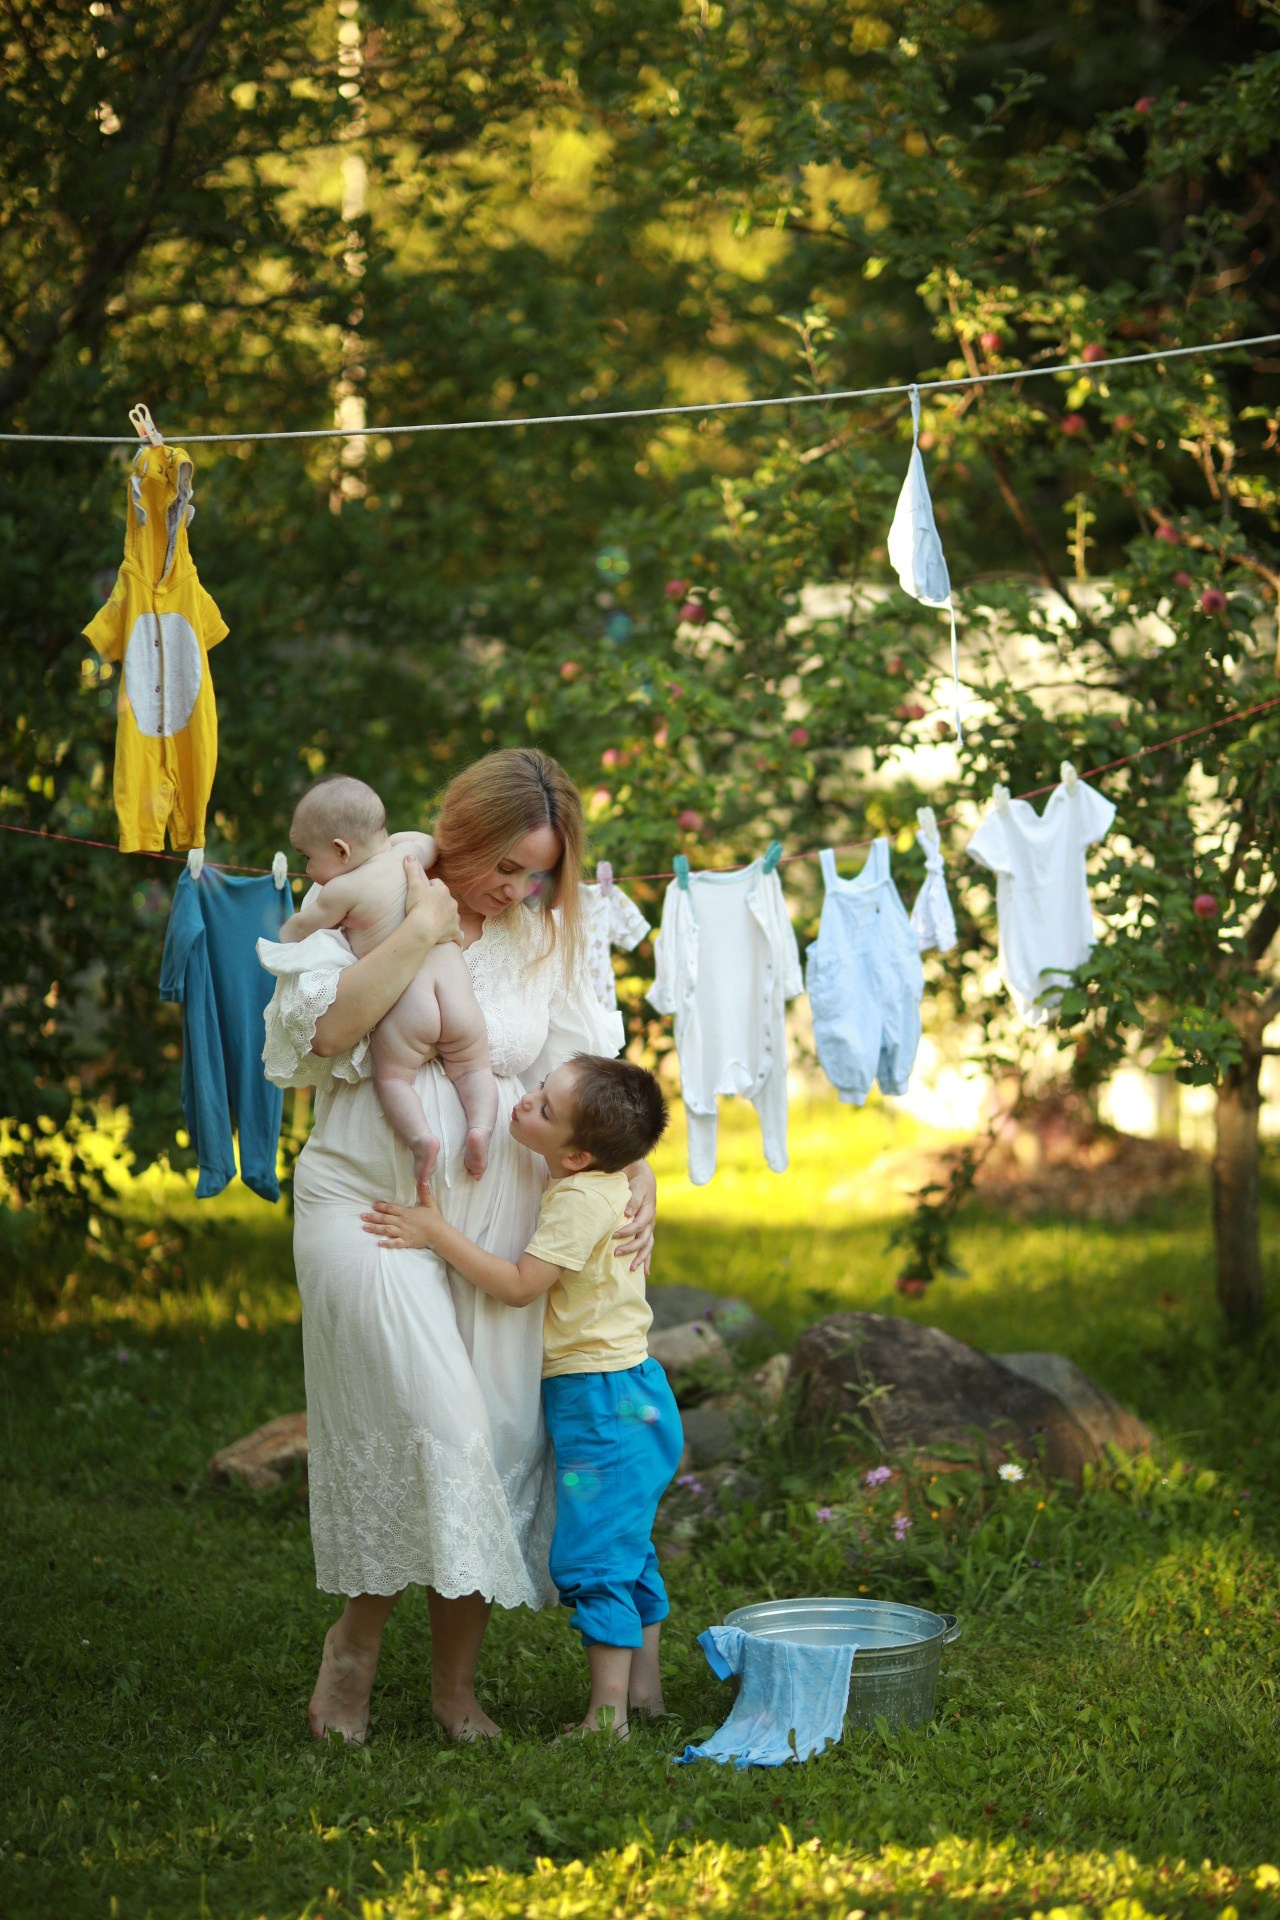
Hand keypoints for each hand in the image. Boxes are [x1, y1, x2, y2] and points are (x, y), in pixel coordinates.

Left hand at [361, 1183, 442, 1250]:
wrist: (439, 1234)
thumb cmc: (434, 1219)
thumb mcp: (430, 1203)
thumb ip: (424, 1192)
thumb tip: (423, 1179)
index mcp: (407, 1213)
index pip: (391, 1208)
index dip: (381, 1206)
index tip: (372, 1205)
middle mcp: (403, 1222)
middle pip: (385, 1219)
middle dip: (373, 1217)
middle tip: (362, 1216)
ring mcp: (404, 1233)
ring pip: (386, 1230)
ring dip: (375, 1228)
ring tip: (365, 1227)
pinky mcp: (406, 1242)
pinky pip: (395, 1243)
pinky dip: (386, 1243)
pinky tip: (378, 1243)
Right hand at [404, 858, 460, 947]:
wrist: (423, 928)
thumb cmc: (418, 906)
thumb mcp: (413, 886)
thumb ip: (412, 870)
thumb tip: (409, 855)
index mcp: (443, 891)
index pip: (437, 884)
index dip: (429, 888)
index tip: (423, 893)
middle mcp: (452, 903)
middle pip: (446, 900)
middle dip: (439, 903)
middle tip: (427, 908)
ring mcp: (454, 918)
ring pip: (452, 915)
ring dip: (446, 918)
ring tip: (434, 922)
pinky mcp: (454, 932)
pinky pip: (457, 935)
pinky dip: (455, 936)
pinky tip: (453, 940)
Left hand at [614, 1159, 656, 1274]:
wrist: (642, 1176)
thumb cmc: (636, 1181)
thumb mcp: (636, 1186)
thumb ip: (633, 1199)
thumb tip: (627, 1213)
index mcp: (647, 1211)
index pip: (638, 1224)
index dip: (627, 1231)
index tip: (614, 1235)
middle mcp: (650, 1221)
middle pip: (643, 1239)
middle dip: (630, 1248)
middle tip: (616, 1253)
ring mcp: (649, 1227)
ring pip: (647, 1246)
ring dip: (640, 1258)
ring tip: (631, 1269)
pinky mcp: (646, 1230)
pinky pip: (648, 1247)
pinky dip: (646, 1259)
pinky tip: (644, 1272)